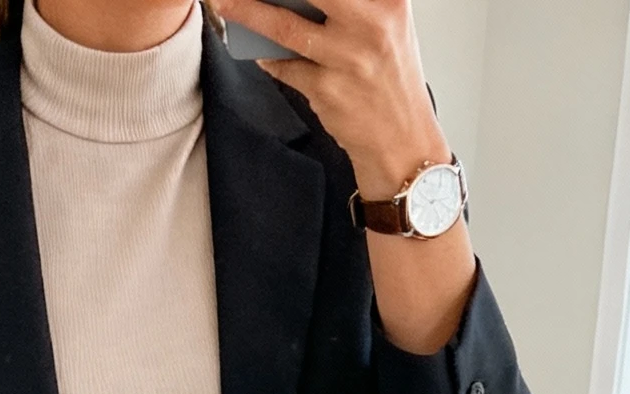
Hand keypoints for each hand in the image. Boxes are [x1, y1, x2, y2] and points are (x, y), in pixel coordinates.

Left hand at [214, 0, 445, 200]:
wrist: (403, 142)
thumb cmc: (391, 81)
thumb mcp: (386, 27)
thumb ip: (352, 6)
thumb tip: (297, 0)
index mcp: (390, 0)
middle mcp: (371, 23)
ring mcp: (348, 58)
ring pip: (284, 26)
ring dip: (248, 12)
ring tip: (226, 2)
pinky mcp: (327, 90)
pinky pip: (285, 66)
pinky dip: (269, 57)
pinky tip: (262, 50)